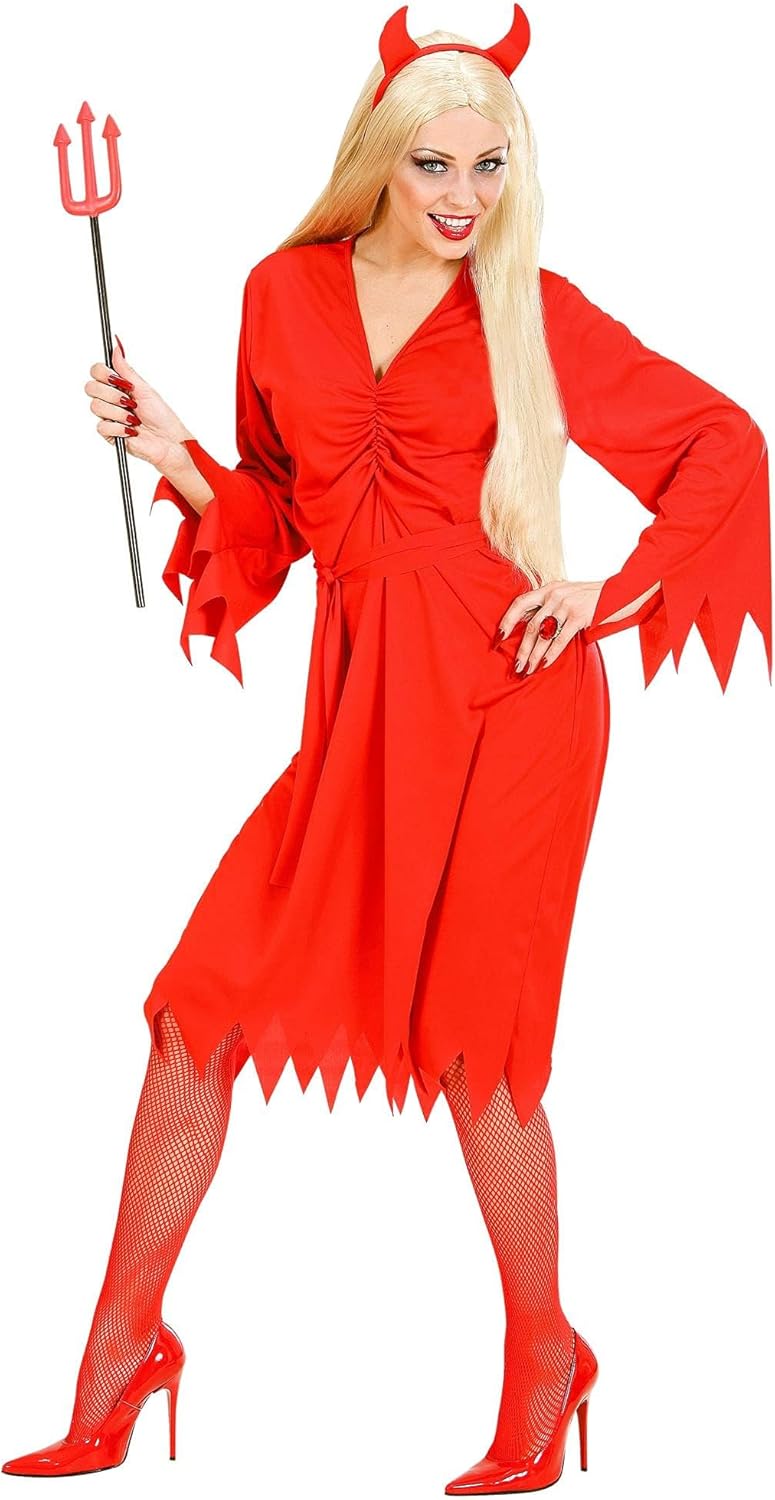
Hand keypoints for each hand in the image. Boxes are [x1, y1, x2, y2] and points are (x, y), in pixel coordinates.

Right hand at [84, 337, 193, 471]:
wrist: (168, 441)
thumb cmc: (161, 416)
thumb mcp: (145, 389)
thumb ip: (127, 370)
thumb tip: (117, 348)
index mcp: (118, 387)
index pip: (96, 372)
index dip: (103, 374)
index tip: (118, 380)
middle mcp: (110, 400)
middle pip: (91, 388)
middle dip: (112, 394)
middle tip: (129, 401)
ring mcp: (109, 417)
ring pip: (96, 407)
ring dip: (118, 412)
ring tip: (134, 418)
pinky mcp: (109, 434)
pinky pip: (102, 426)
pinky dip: (119, 428)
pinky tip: (130, 430)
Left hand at [497, 579, 604, 674]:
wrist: (621, 592)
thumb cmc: (593, 598)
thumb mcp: (568, 594)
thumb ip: (551, 605)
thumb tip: (532, 628)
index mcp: (549, 588)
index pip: (520, 602)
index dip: (508, 620)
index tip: (499, 637)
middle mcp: (554, 594)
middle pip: (530, 624)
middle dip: (522, 648)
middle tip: (516, 666)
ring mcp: (566, 604)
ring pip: (543, 634)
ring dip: (534, 655)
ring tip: (527, 670)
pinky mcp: (579, 615)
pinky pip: (560, 638)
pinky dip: (551, 653)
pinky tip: (545, 664)